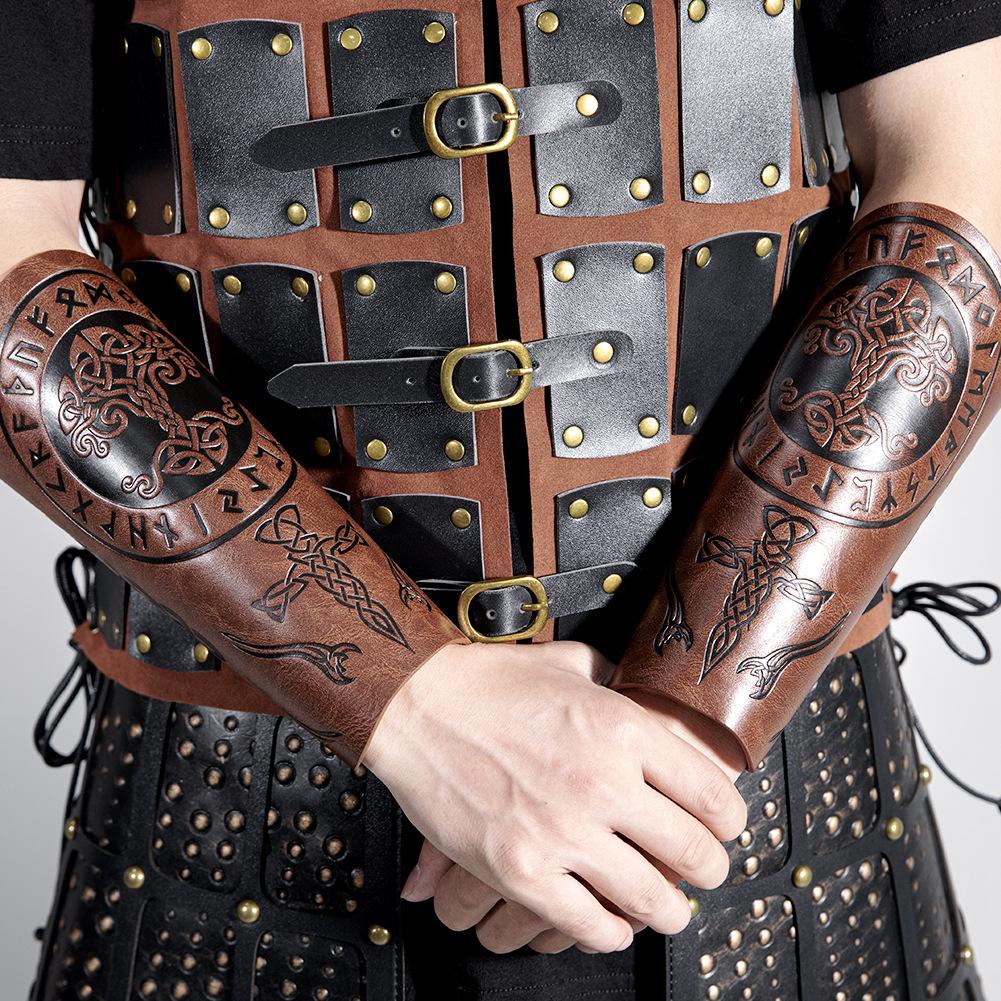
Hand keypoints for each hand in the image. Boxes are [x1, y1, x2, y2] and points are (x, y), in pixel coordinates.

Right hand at [364, 641, 746, 952]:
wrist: (417, 705)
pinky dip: (610, 932)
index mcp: (622, 728)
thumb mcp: (568, 664)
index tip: (724, 830)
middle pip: (694, 853)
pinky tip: (612, 922)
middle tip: (702, 872)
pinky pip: (590, 925)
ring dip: (669, 912)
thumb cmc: (488, 682)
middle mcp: (601, 782)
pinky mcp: (520, 870)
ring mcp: (561, 831)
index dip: (732, 823)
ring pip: (651, 901)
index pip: (714, 796)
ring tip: (666, 908)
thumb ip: (616, 679)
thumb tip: (643, 693)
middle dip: (708, 871)